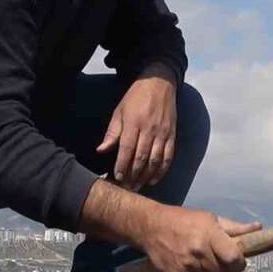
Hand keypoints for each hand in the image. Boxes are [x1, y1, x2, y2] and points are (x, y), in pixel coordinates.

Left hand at [97, 67, 176, 190]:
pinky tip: (154, 179)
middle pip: (141, 157)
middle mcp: (149, 129)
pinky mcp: (172, 135)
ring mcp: (162, 133)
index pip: (127, 149)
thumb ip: (112, 133)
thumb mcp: (119, 112)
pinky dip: (162, 170)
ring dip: (146, 176)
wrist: (159, 83)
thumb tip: (101, 150)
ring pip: (155, 160)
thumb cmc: (135, 98)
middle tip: (127, 188)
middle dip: (133, 175)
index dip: (122, 165)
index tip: (117, 177)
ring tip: (138, 186)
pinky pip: (168, 156)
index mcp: (133, 123)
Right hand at [141, 205, 261, 271]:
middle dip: (226, 269)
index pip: (234, 258)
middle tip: (220, 260)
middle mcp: (198, 252)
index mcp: (209, 235)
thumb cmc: (183, 220)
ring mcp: (187, 266)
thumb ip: (234, 228)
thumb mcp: (210, 218)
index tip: (237, 261)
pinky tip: (193, 266)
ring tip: (205, 261)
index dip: (239, 263)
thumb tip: (258, 228)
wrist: (151, 227)